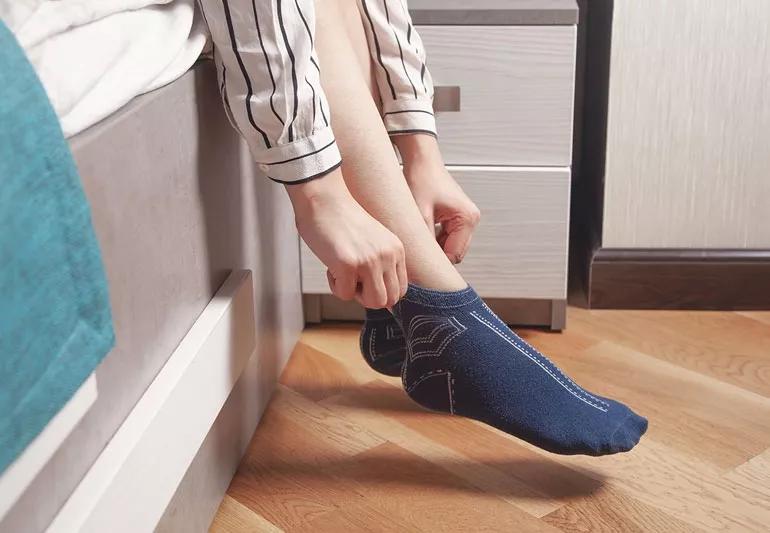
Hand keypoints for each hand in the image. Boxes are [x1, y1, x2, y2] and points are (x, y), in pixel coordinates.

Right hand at [285, 168, 406, 307]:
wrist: (323, 198)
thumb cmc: (341, 219)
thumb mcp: (374, 240)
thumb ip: (382, 263)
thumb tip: (384, 300)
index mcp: (396, 249)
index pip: (400, 290)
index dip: (379, 291)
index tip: (363, 279)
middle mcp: (388, 255)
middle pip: (388, 300)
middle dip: (367, 296)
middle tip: (352, 278)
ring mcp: (370, 260)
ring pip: (373, 303)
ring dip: (354, 293)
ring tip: (343, 273)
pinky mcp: (349, 264)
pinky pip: (345, 295)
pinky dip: (334, 285)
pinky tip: (330, 264)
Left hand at [394, 135, 480, 263]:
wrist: (421, 160)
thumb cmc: (422, 178)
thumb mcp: (419, 213)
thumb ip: (423, 239)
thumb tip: (419, 261)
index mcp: (467, 218)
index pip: (454, 255)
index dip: (436, 262)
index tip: (419, 265)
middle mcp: (471, 219)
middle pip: (454, 252)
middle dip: (435, 254)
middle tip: (415, 251)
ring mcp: (465, 218)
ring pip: (449, 246)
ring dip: (434, 245)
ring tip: (417, 236)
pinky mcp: (457, 217)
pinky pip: (447, 237)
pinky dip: (434, 238)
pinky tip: (421, 230)